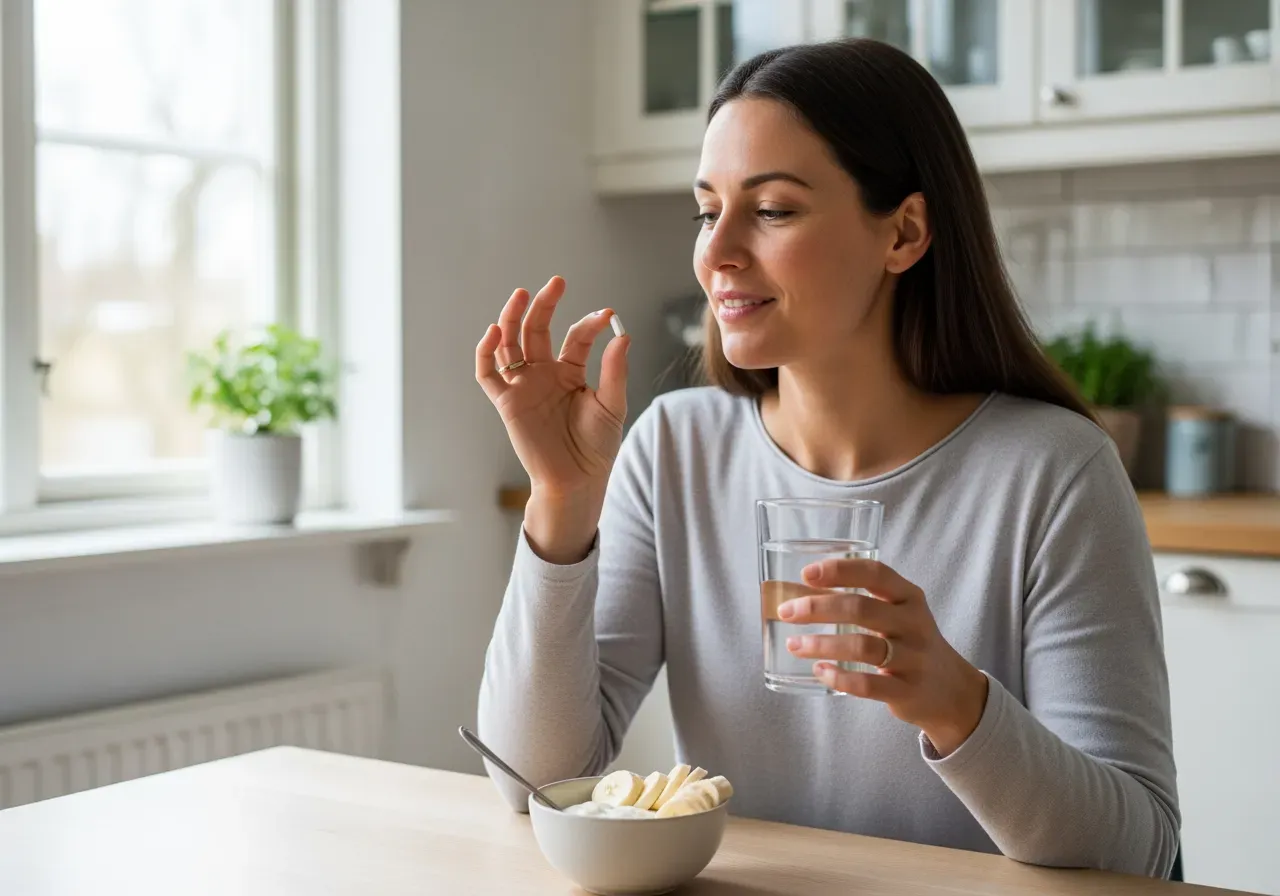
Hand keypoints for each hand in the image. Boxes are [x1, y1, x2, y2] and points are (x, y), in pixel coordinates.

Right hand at [476, 276, 629, 561]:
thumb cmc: (596, 446)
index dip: (590, 324)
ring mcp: (524, 386)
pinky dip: (487, 351)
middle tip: (557, 282)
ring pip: (510, 343)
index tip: (607, 315)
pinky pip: (488, 373)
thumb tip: (623, 335)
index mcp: (570, 372)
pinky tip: (495, 330)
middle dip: (545, 305)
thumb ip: (613, 371)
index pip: (576, 337)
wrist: (577, 480)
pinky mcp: (507, 402)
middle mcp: (544, 374)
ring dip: (512, 318)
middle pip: (538, 330)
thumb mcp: (612, 404)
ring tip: (521, 294)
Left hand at [779, 558, 988, 756]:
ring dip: (821, 644)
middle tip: (786, 611)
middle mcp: (914, 623)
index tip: (806, 574)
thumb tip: (802, 593)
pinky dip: (839, 677)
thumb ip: (864, 600)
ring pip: (861, 647)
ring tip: (794, 645)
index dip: (839, 570)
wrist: (953, 691)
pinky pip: (867, 684)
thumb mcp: (901, 614)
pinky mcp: (907, 691)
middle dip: (817, 608)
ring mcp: (913, 658)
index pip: (875, 573)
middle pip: (861, 608)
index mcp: (909, 597)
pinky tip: (819, 671)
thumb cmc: (912, 644)